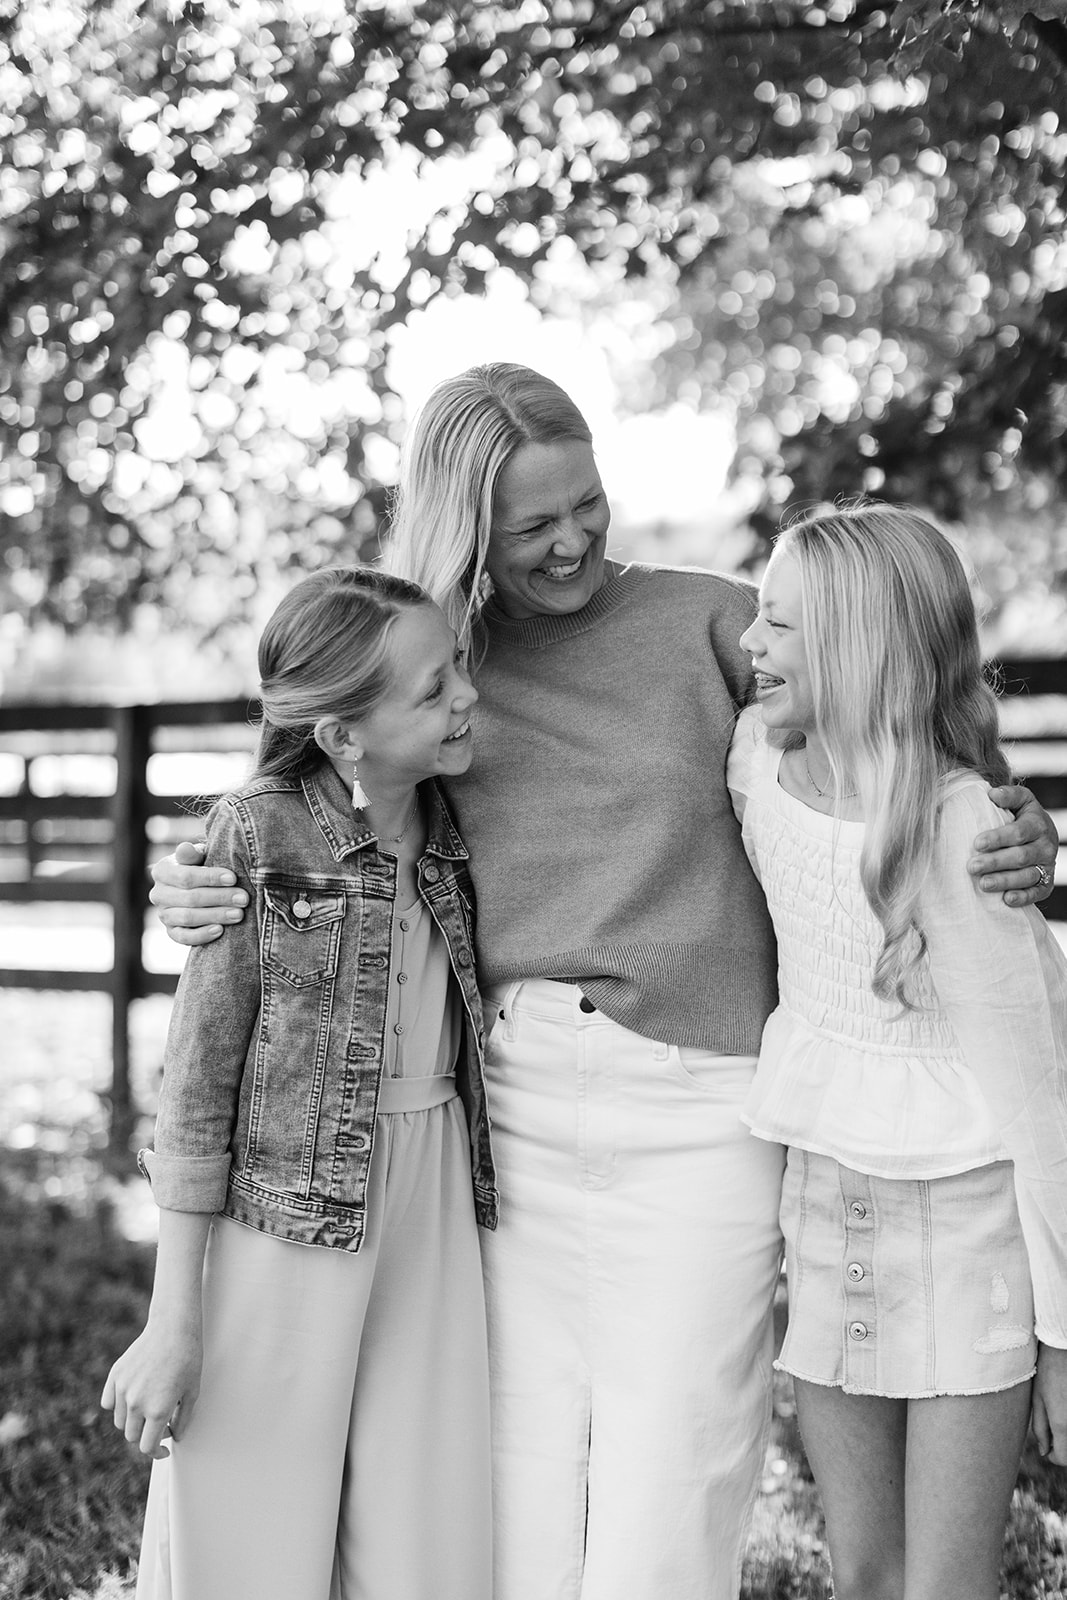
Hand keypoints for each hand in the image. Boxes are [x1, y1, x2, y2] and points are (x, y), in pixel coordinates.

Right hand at [101, 1315, 202, 1458]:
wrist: (173, 1328)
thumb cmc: (188, 1358)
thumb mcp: (192, 1392)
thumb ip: (182, 1419)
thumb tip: (174, 1437)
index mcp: (157, 1411)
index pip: (147, 1447)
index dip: (156, 1451)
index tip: (162, 1448)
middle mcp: (136, 1404)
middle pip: (132, 1436)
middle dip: (146, 1434)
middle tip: (160, 1422)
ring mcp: (123, 1389)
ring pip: (120, 1421)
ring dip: (133, 1421)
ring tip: (149, 1406)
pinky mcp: (115, 1376)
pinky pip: (109, 1403)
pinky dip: (118, 1406)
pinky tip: (132, 1398)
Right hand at [149, 839, 247, 946]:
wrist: (198, 887)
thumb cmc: (202, 866)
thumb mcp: (198, 855)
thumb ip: (193, 853)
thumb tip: (185, 849)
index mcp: (162, 871)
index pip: (185, 876)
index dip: (210, 877)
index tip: (233, 878)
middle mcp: (158, 894)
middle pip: (189, 898)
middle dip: (220, 898)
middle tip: (243, 898)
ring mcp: (163, 915)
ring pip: (188, 918)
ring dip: (215, 916)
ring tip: (238, 914)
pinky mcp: (171, 932)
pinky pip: (183, 937)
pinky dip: (202, 935)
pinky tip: (220, 930)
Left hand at [967, 784, 1058, 906]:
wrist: (1040, 833)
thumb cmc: (1021, 815)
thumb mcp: (1020, 800)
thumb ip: (1009, 795)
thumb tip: (992, 794)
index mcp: (1038, 824)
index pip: (1019, 832)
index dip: (998, 838)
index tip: (977, 843)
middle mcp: (1046, 846)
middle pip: (1020, 856)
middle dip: (995, 862)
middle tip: (972, 866)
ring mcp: (1047, 865)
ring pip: (1027, 876)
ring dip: (1005, 881)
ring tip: (983, 884)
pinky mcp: (1046, 883)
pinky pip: (1038, 892)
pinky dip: (1023, 897)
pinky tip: (1006, 900)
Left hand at [1032, 1343, 1066, 1466]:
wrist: (1064, 1346)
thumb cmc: (1047, 1370)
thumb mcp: (1038, 1399)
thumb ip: (1041, 1428)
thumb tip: (1045, 1452)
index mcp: (1062, 1425)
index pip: (1064, 1460)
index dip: (1055, 1456)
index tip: (1049, 1446)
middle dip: (1065, 1445)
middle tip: (1056, 1430)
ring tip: (1061, 1410)